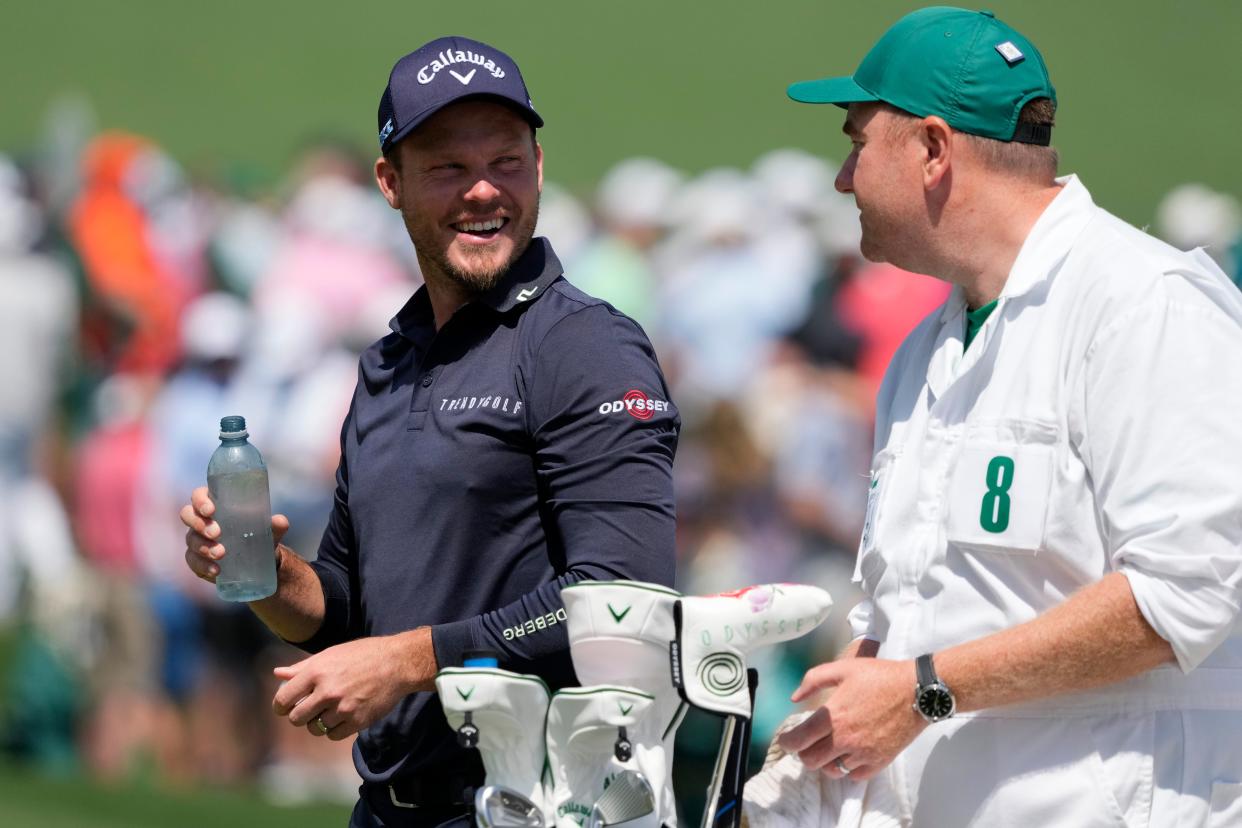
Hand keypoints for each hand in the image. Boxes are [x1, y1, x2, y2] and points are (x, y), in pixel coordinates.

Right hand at [180, 486, 288, 582]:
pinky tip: (216, 570)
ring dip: (204, 546)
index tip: (211, 510)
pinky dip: (203, 565)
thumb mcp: (268, 530)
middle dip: (199, 523)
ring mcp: (196, 540)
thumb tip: (280, 521)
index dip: (200, 500)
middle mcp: (201, 520)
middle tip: (217, 533)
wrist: (258, 561)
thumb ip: (275, 525)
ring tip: (221, 554)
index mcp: (216, 504)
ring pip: (191, 540)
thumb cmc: (258, 535)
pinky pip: (193, 561)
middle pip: (187, 515)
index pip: (199, 495)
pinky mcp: (196, 559)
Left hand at [271, 628, 436, 739]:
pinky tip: (342, 717)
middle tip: (310, 708)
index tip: (286, 707)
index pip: (283, 700)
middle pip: (296, 719)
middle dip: (300, 715)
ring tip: (329, 710)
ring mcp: (342, 708)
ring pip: (315, 728)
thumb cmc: (361, 655)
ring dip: (318, 722)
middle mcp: (327, 691)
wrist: (397, 663)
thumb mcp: (330, 655)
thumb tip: (277, 674)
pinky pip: (333, 735)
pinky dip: (334, 729)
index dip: (280, 706)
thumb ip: (302, 668)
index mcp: (316, 672)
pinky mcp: (357, 721)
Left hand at [777, 658, 924, 780]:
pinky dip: (847, 769)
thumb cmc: (880, 677)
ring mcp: (863, 753)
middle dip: (803, 753)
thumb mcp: (843, 668)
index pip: (800, 739)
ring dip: (824, 762)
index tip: (786, 740)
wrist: (917, 691)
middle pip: (811, 760)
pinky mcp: (879, 761)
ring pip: (832, 771)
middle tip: (806, 744)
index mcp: (833, 716)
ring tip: (827, 749)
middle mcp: (845, 739)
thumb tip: (795, 697)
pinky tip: (848, 756)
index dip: (787, 742)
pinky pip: (854, 776)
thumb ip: (813, 680)